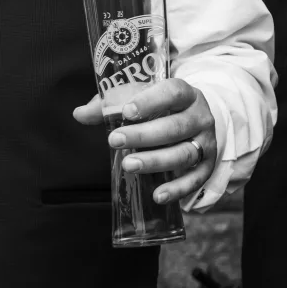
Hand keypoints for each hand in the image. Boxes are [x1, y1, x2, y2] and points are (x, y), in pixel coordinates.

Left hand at [72, 79, 216, 203]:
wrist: (197, 119)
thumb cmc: (161, 107)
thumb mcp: (140, 98)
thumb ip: (109, 104)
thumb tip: (79, 114)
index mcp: (185, 93)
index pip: (172, 92)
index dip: (150, 101)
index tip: (126, 112)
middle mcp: (200, 117)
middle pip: (175, 127)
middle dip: (144, 135)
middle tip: (115, 141)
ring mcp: (206, 142)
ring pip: (184, 153)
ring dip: (155, 161)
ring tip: (129, 165)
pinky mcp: (207, 166)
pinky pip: (195, 180)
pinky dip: (177, 189)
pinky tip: (157, 195)